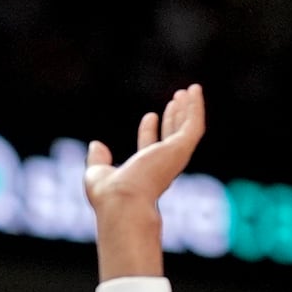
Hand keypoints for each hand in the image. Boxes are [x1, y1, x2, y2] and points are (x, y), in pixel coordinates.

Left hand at [84, 84, 205, 212]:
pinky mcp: (181, 149)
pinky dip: (196, 107)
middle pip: (172, 138)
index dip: (150, 132)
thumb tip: (96, 144)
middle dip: (174, 118)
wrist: (122, 201)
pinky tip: (194, 90)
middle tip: (176, 99)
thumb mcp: (96, 173)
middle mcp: (163, 166)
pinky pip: (194, 125)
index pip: (151, 149)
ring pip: (187, 129)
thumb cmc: (108, 195)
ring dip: (188, 109)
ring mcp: (174, 158)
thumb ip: (97, 160)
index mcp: (144, 173)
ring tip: (190, 90)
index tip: (150, 116)